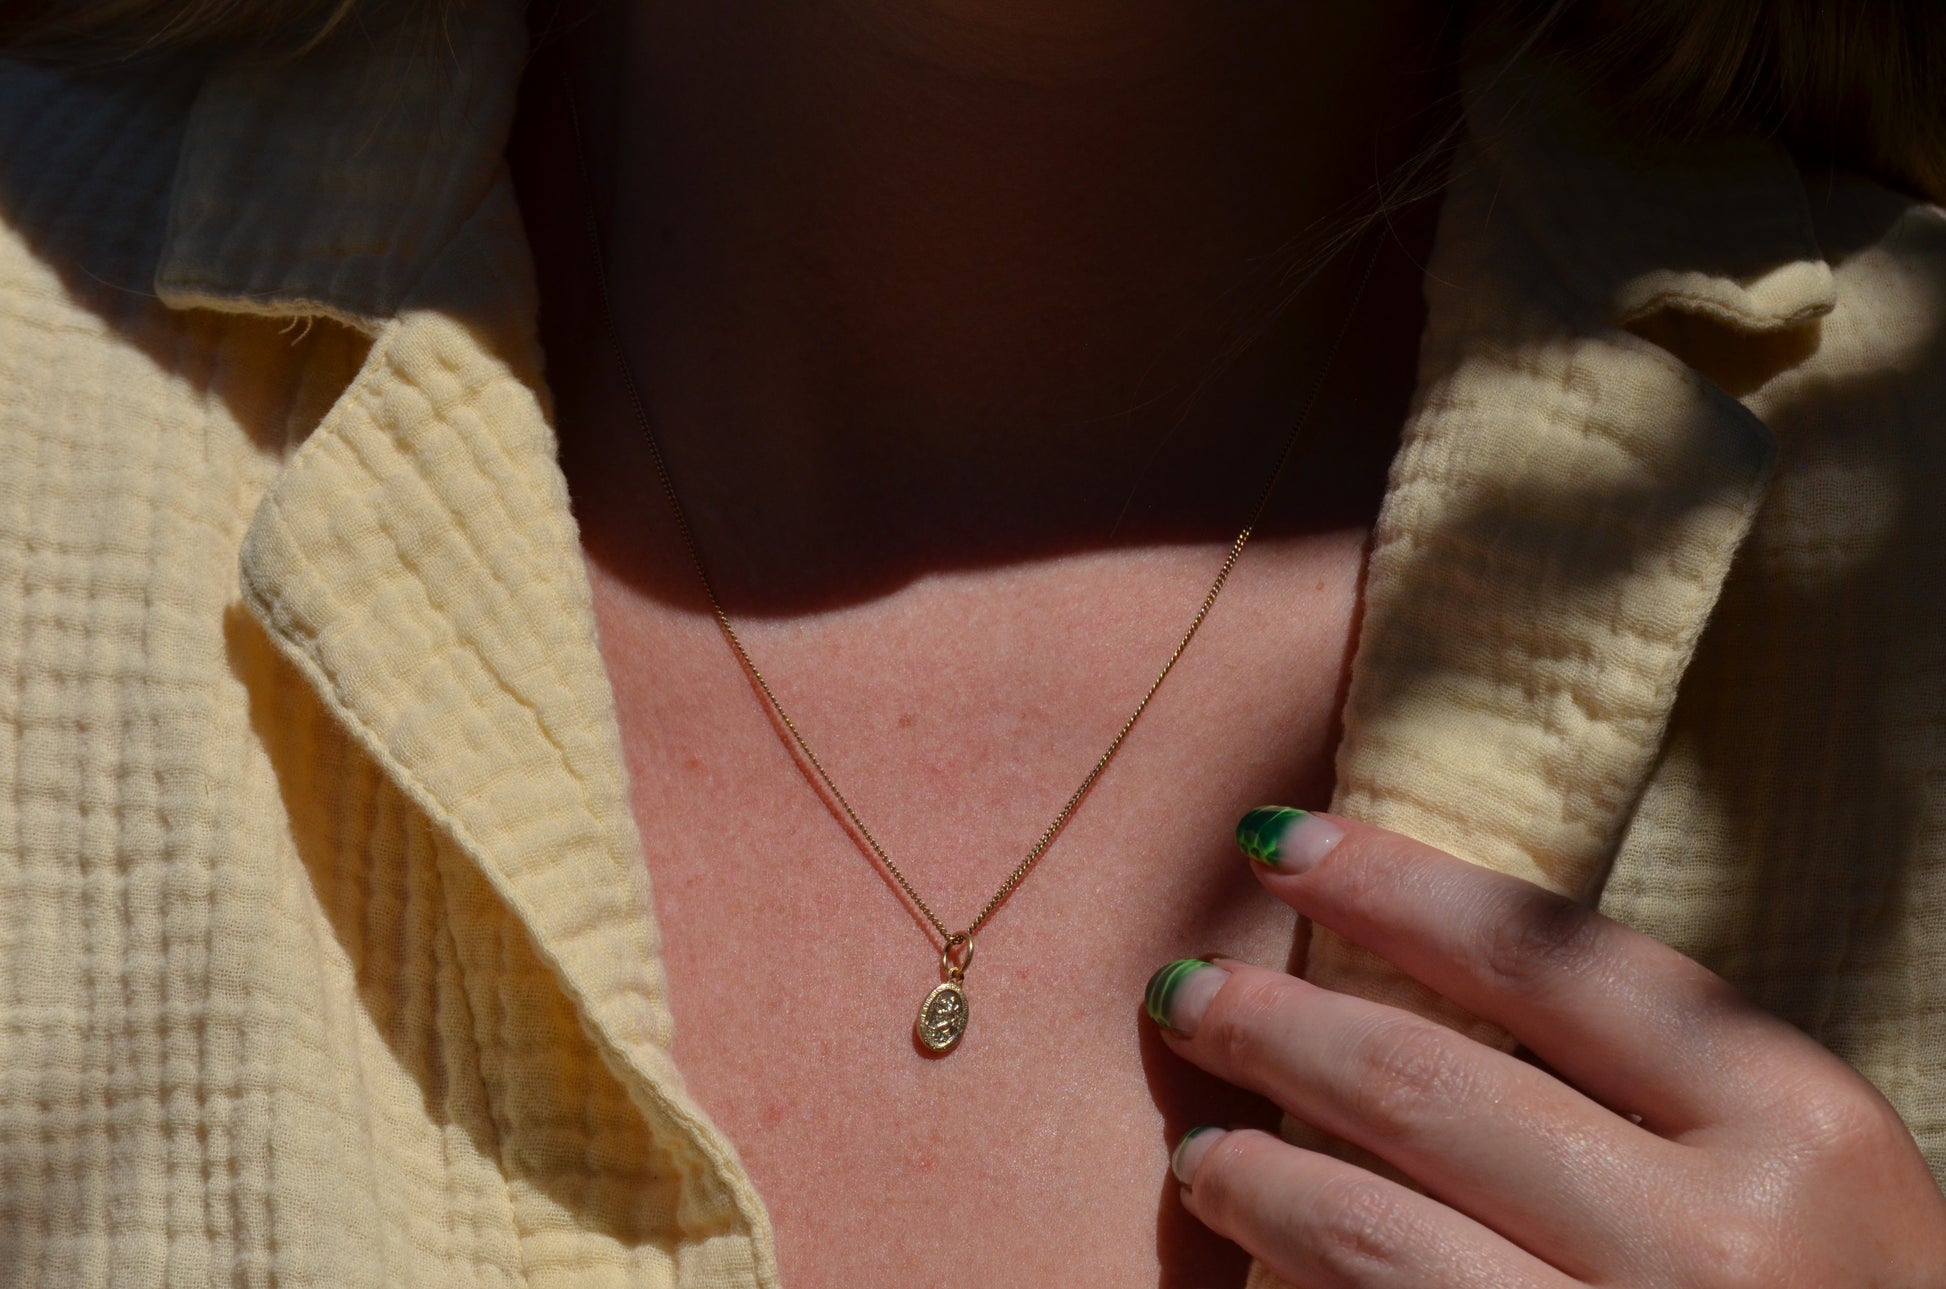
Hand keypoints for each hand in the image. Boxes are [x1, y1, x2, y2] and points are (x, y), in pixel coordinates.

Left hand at [1144, 808, 1945, 1286]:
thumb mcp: (1800, 1165)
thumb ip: (1651, 1076)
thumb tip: (1418, 977)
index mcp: (1796, 1124)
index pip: (1542, 957)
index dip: (1387, 882)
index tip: (1274, 842)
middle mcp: (1717, 1243)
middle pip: (1425, 1089)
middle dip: (1274, 1027)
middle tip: (1185, 991)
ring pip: (1372, 1239)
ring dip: (1252, 1180)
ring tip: (1198, 1149)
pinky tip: (1257, 1268)